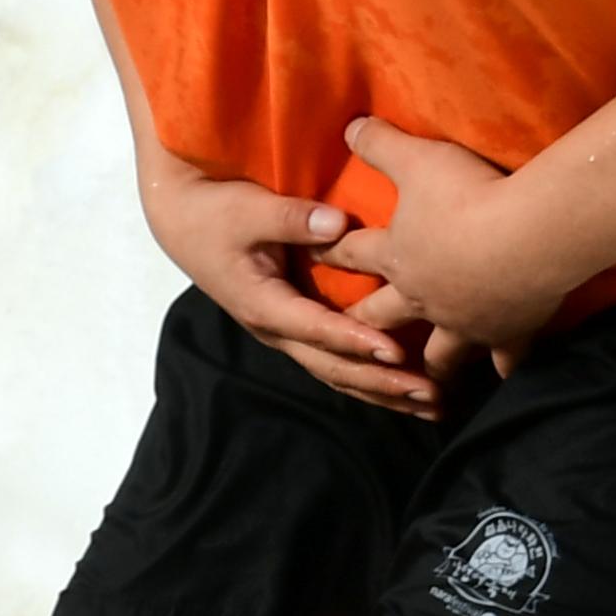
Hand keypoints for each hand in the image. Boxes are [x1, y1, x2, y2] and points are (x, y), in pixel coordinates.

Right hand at [143, 162, 439, 416]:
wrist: (183, 221)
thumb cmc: (215, 213)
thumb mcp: (248, 210)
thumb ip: (292, 218)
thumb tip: (337, 224)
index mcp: (262, 303)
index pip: (315, 328)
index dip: (355, 341)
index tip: (397, 352)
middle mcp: (275, 328)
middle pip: (332, 367)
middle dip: (382, 383)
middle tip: (429, 394)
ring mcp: (285, 332)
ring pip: (337, 374)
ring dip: (383, 391)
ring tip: (431, 406)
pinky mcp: (295, 328)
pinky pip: (335, 363)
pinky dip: (371, 379)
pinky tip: (404, 390)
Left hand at [314, 116, 565, 372]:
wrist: (528, 236)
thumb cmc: (468, 195)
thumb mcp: (418, 159)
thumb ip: (382, 143)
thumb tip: (350, 125)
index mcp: (397, 256)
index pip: (353, 253)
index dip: (332, 253)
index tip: (314, 260)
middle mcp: (422, 297)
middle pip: (383, 316)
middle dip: (364, 324)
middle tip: (351, 336)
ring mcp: (464, 320)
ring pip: (440, 351)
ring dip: (431, 365)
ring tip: (424, 381)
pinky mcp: (507, 331)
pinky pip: (505, 357)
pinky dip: (506, 367)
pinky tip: (506, 375)